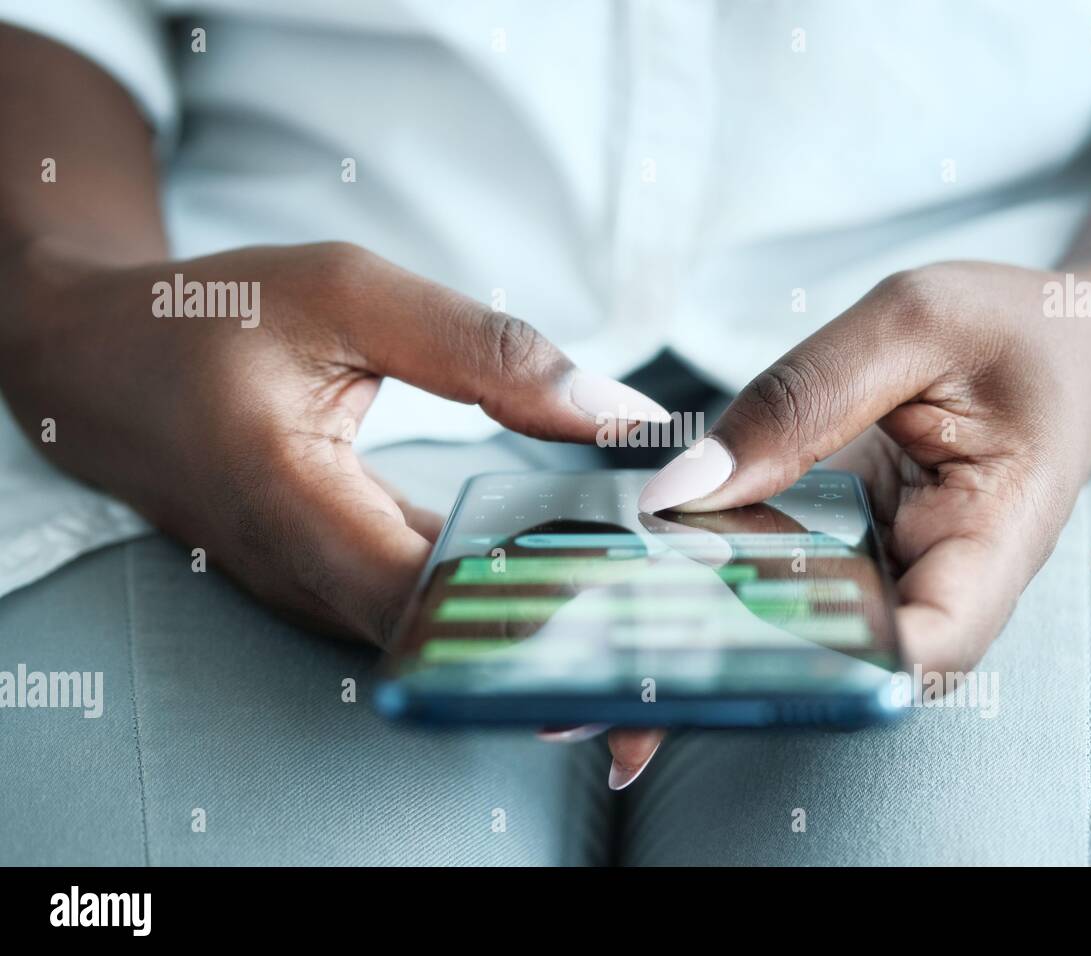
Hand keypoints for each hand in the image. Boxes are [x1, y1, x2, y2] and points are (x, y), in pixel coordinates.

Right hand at [0, 239, 666, 643]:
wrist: (104, 366)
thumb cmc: (208, 319)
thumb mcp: (345, 294)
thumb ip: (483, 350)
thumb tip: (618, 409)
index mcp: (293, 505)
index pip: (435, 599)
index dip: (538, 601)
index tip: (635, 578)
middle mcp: (305, 576)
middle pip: (454, 634)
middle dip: (563, 619)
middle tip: (667, 580)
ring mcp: (317, 592)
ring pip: (444, 630)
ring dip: (537, 606)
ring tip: (639, 568)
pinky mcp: (333, 584)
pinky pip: (426, 603)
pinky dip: (496, 583)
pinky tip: (567, 552)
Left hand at [612, 261, 1090, 786]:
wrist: (1064, 348)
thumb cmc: (1016, 332)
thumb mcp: (910, 324)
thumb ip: (797, 399)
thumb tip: (680, 490)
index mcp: (994, 542)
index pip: (925, 643)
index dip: (829, 667)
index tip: (727, 661)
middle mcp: (939, 586)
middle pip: (838, 663)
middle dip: (728, 678)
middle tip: (605, 690)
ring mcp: (889, 576)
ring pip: (798, 639)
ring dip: (705, 652)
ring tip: (595, 668)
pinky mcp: (849, 554)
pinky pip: (782, 586)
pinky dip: (713, 591)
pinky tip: (631, 600)